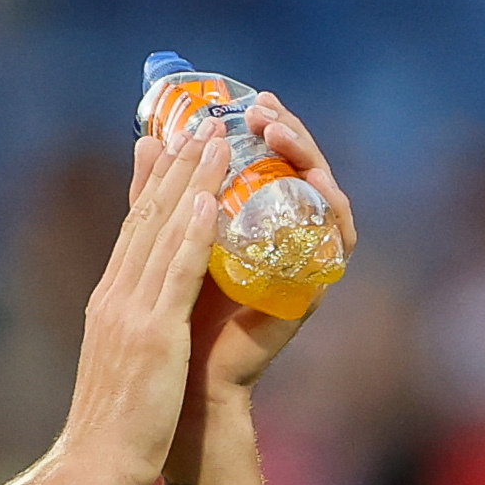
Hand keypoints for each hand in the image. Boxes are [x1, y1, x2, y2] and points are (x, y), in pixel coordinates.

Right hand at [51, 127, 226, 484]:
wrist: (92, 466)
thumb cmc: (111, 427)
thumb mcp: (119, 364)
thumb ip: (132, 331)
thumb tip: (140, 318)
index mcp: (108, 302)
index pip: (132, 228)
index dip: (151, 181)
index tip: (166, 140)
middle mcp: (115, 296)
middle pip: (147, 216)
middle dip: (175, 164)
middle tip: (197, 117)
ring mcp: (132, 313)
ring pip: (165, 232)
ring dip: (192, 180)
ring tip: (215, 137)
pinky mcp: (154, 335)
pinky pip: (178, 274)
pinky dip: (194, 232)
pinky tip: (212, 199)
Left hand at [180, 93, 358, 412]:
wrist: (188, 383)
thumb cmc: (177, 317)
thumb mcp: (166, 244)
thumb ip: (157, 197)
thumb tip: (146, 139)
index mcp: (254, 221)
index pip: (267, 160)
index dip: (257, 127)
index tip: (238, 101)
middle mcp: (285, 235)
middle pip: (299, 168)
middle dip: (285, 131)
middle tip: (263, 108)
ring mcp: (304, 259)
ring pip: (323, 192)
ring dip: (306, 155)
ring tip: (279, 131)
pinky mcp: (316, 285)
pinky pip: (339, 236)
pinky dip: (329, 203)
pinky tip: (313, 178)